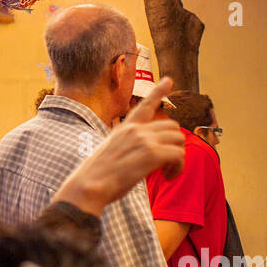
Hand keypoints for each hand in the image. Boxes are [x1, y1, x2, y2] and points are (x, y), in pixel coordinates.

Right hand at [52, 78, 184, 216]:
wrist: (88, 186)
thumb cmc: (97, 176)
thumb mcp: (110, 152)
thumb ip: (128, 146)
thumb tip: (146, 153)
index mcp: (125, 128)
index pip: (145, 105)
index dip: (159, 91)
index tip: (168, 80)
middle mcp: (135, 130)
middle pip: (172, 127)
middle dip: (176, 145)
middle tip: (167, 164)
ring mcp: (144, 140)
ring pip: (179, 140)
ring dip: (178, 158)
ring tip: (167, 172)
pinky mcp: (151, 154)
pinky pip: (178, 155)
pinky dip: (178, 168)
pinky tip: (167, 177)